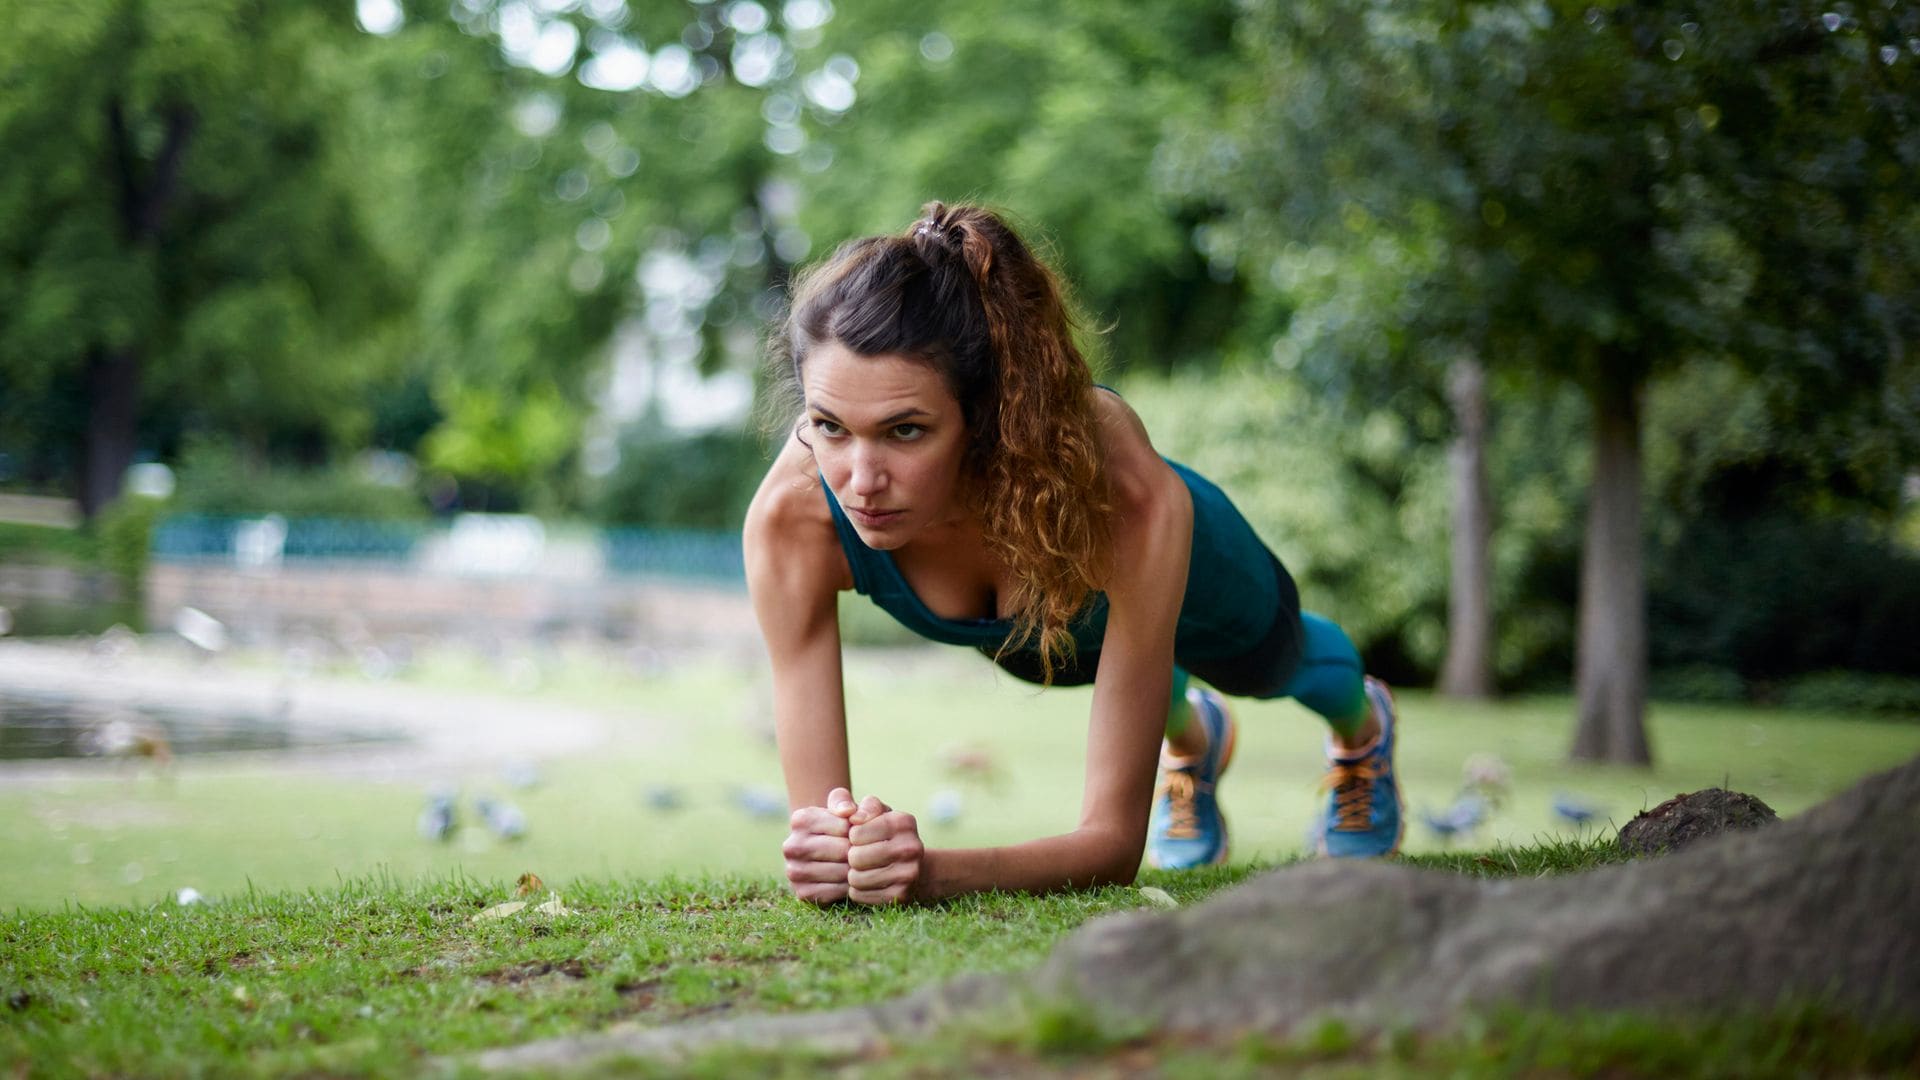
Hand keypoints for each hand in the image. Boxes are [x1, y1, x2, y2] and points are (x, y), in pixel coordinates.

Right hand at [782, 786, 858, 904]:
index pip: (844, 827)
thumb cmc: (842, 825)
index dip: (860, 831)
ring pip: (840, 873)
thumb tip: (848, 811)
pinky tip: (850, 879)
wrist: (829, 850)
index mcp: (800, 820)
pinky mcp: (802, 893)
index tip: (861, 833)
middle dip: (859, 851)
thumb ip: (845, 800)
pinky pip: (835, 892)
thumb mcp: (845, 805)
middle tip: (865, 851)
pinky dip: (848, 888)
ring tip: (860, 865)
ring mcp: (794, 871)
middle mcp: (791, 846)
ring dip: (856, 871)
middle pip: (842, 851)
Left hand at [846, 795, 924, 905]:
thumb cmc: (879, 831)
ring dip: (852, 875)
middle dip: (851, 857)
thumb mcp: (867, 811)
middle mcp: (911, 847)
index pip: (856, 833)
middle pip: (855, 858)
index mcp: (903, 821)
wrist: (910, 864)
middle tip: (858, 855)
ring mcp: (909, 874)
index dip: (851, 836)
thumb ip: (847, 800)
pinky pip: (860, 895)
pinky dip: (857, 890)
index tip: (859, 837)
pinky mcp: (901, 896)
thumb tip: (849, 814)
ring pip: (856, 879)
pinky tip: (866, 882)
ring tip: (861, 869)